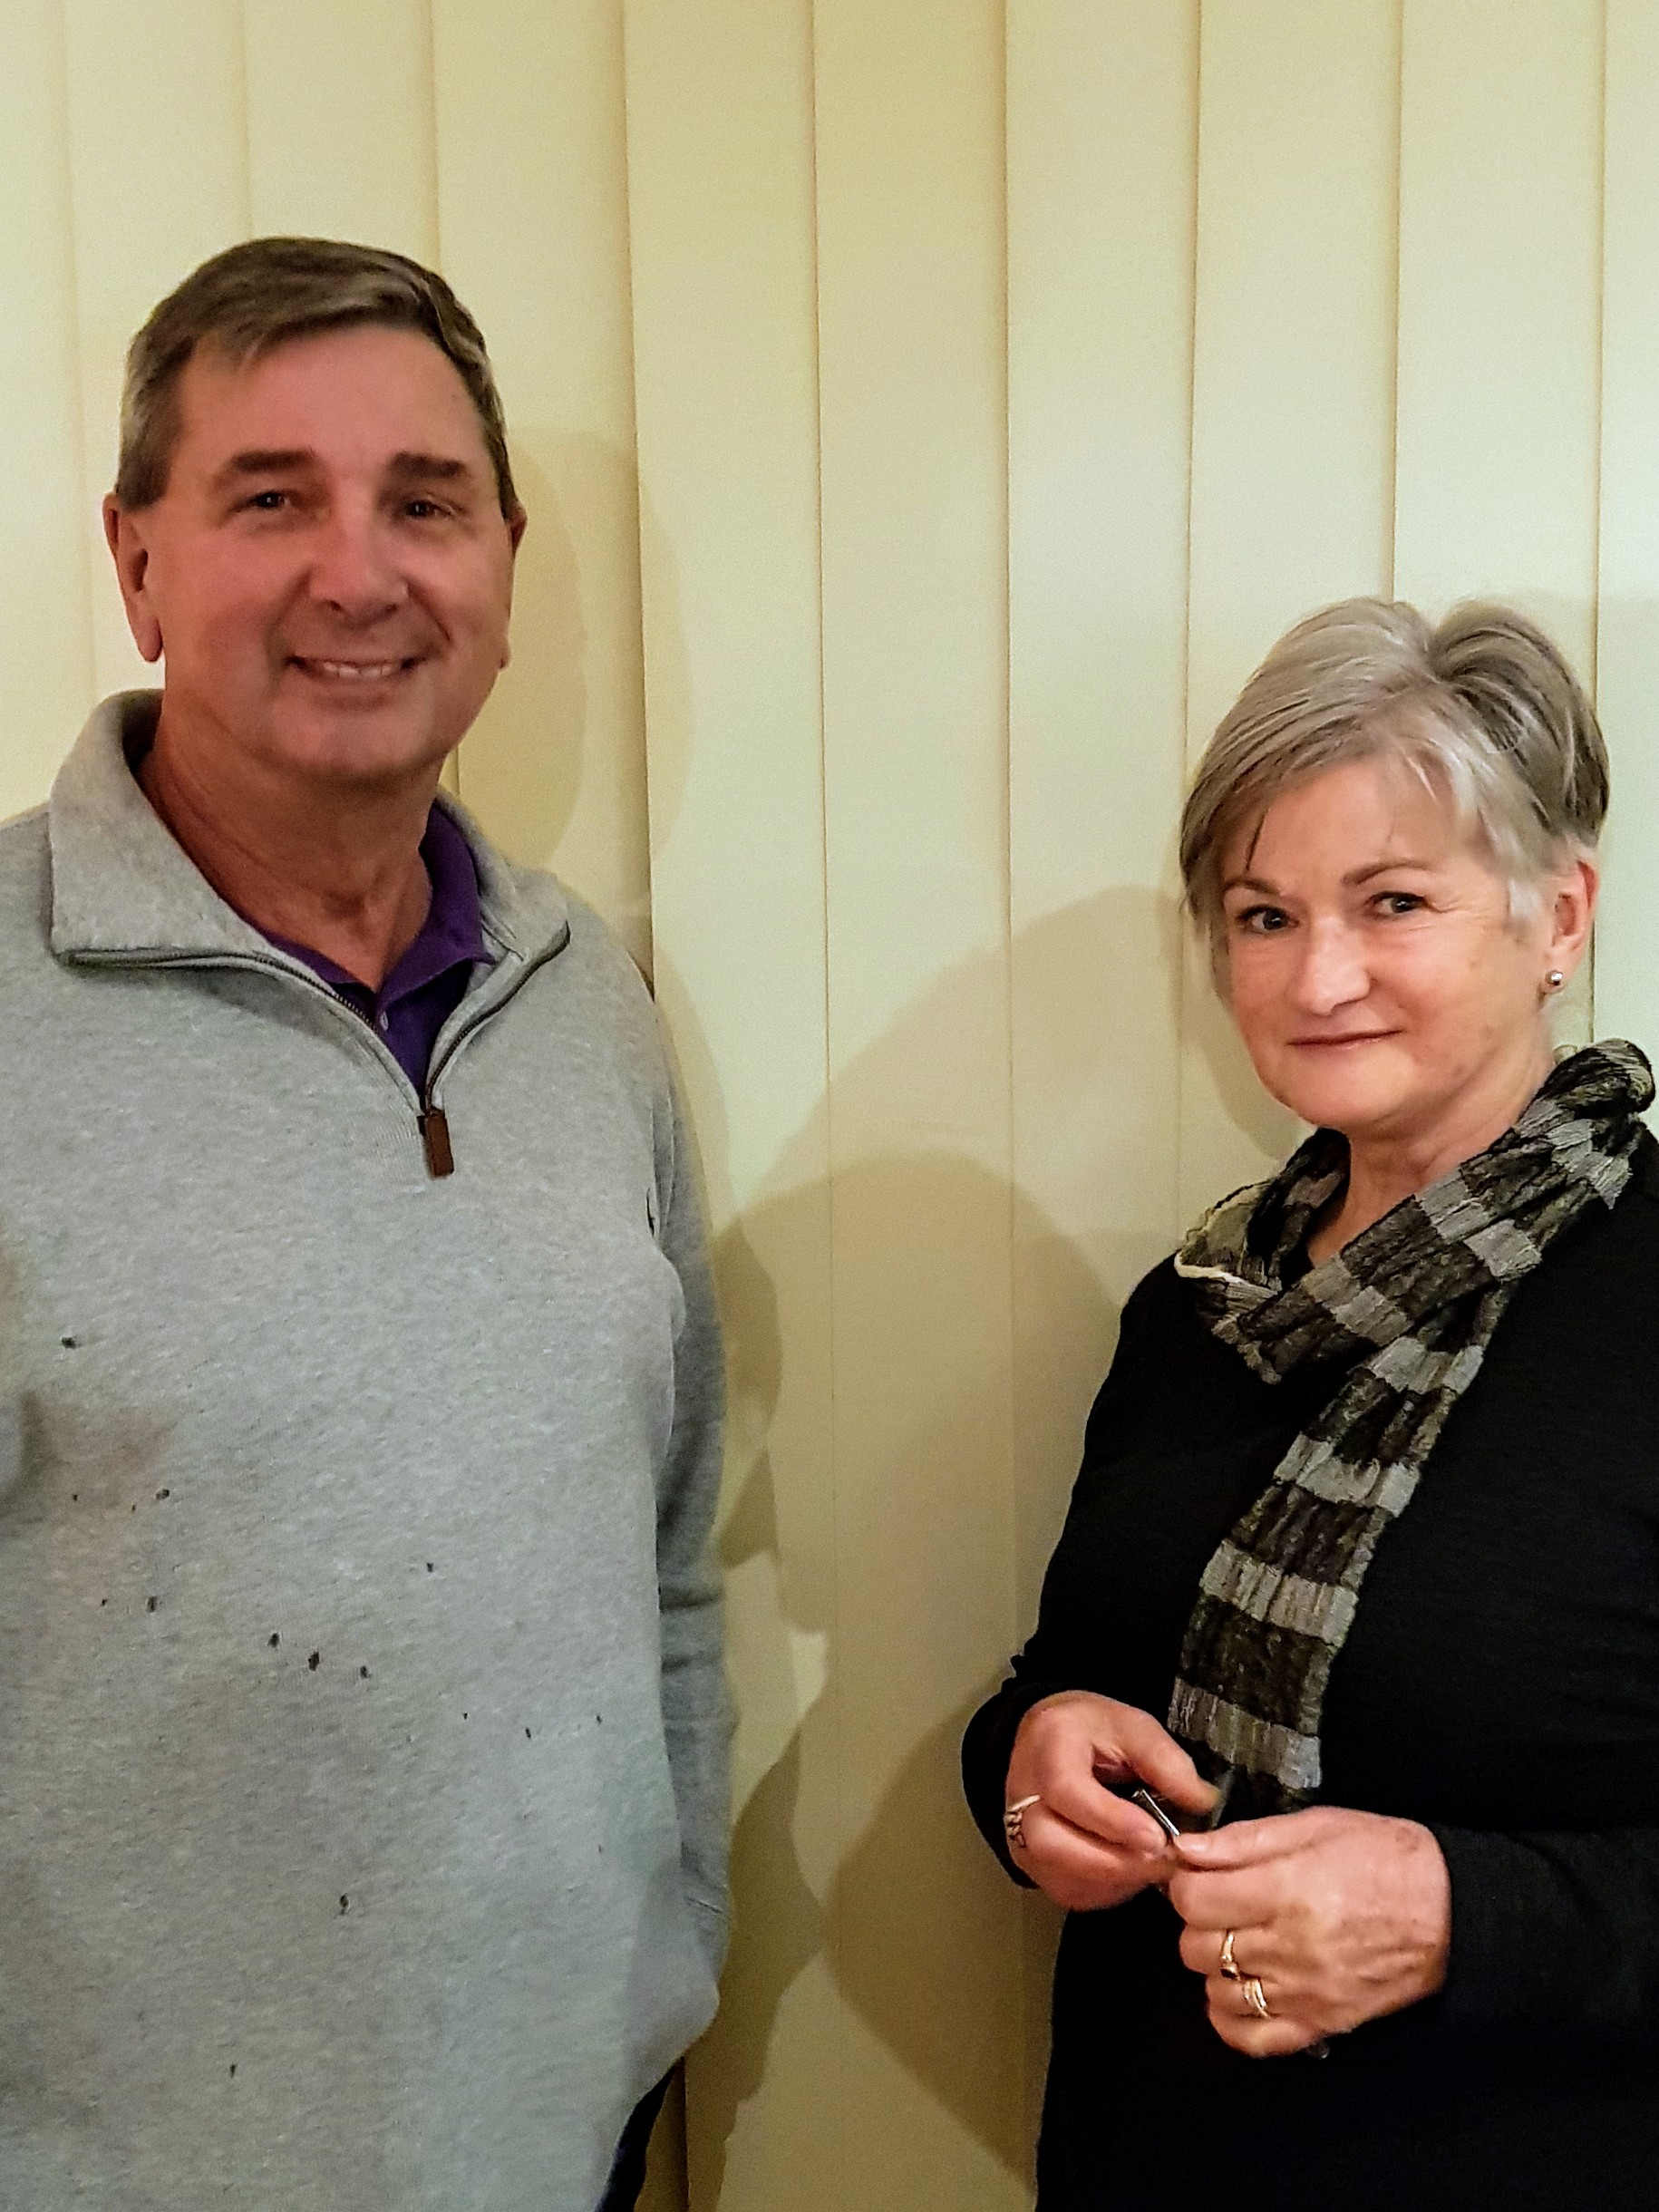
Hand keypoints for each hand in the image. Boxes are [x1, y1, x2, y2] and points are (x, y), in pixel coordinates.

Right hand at [1004, 1692, 1217, 1911]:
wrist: (1049, 1743)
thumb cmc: (1094, 1731)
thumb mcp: (1134, 1726)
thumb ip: (1166, 1761)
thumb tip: (1202, 1803)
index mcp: (1047, 1746)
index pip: (1067, 1791)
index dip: (1111, 1820)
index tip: (1157, 1837)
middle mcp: (1021, 1794)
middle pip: (1052, 1843)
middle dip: (1114, 1861)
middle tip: (1164, 1860)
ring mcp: (1019, 1834)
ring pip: (1060, 1875)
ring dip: (1115, 1880)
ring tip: (1156, 1867)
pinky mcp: (1033, 1864)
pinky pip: (1068, 1891)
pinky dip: (1106, 1890)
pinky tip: (1134, 1872)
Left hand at [1168, 1806, 1450, 2055]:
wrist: (1450, 1914)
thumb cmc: (1385, 1858)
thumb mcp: (1316, 1826)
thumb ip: (1245, 1839)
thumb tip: (1186, 1848)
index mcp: (1286, 1891)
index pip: (1193, 1899)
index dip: (1185, 1881)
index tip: (1199, 1873)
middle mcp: (1289, 1948)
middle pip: (1197, 1947)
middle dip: (1198, 1921)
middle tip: (1221, 1904)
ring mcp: (1303, 1994)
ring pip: (1216, 1991)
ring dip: (1215, 1966)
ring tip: (1238, 1941)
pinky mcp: (1320, 2026)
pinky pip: (1251, 2039)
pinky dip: (1233, 2017)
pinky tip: (1242, 1988)